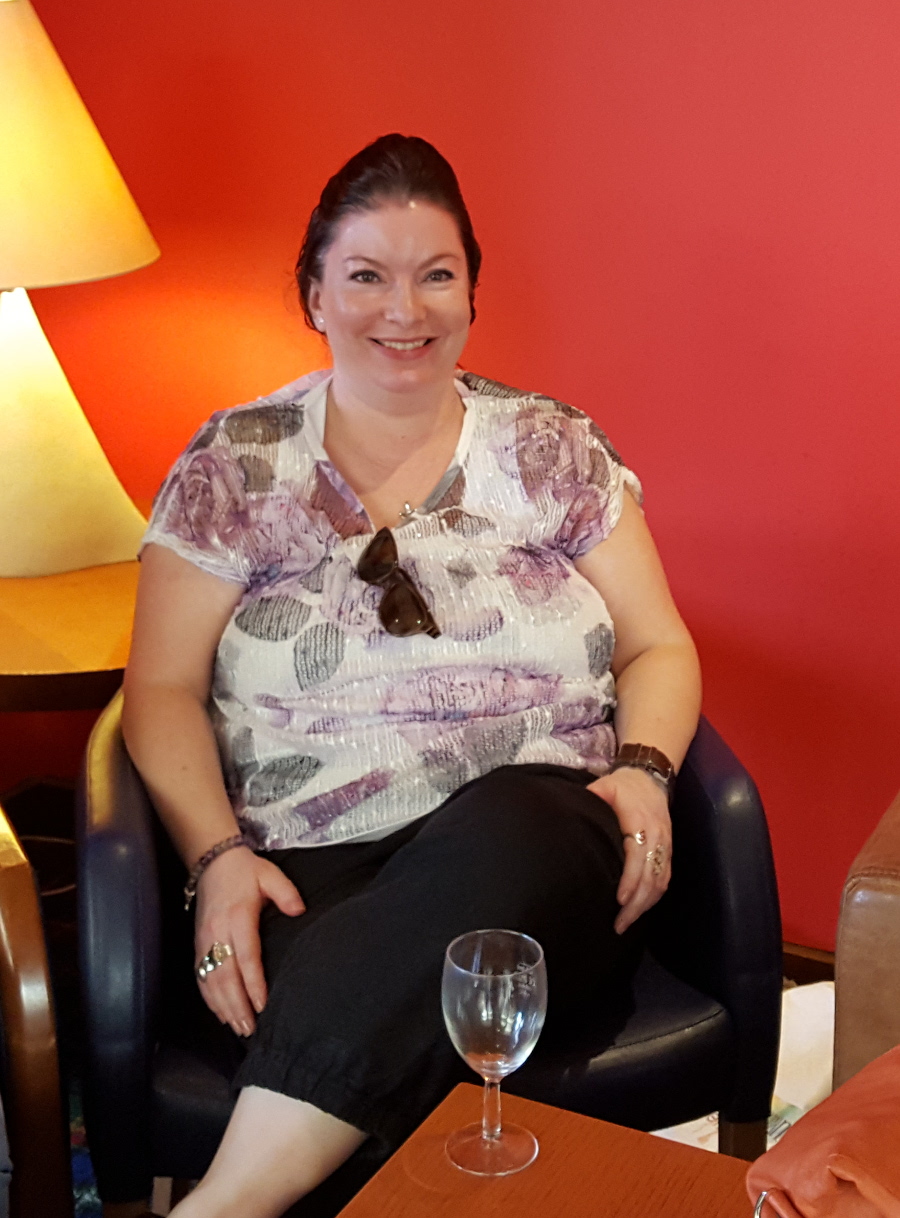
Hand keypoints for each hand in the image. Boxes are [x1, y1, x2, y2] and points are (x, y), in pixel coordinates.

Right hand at [194, 847, 304, 1036]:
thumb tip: (300, 911)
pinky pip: (201, 977)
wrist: (212, 862)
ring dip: (223, 1007)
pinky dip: (209, 998)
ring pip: (210, 981)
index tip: (263, 1005)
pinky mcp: (197, 944)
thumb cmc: (245, 871)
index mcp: (237, 917)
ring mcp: (204, 940)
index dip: (253, 984)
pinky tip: (220, 1013)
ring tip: (238, 1028)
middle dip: (237, 1005)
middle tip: (250, 1029)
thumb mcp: (271, 875)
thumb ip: (287, 893)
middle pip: (225, 976)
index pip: (246, 957)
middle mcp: (217, 932)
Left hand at [587, 767, 671, 934]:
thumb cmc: (624, 785)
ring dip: (645, 906)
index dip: (630, 880)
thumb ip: (592, 798)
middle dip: (637, 904)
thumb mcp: (606, 786)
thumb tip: (571, 811)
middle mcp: (657, 837)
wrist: (651, 778)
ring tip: (626, 924)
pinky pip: (665, 879)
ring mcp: (665, 846)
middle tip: (619, 924)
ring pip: (660, 882)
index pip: (638, 856)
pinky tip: (640, 910)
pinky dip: (654, 898)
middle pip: (651, 877)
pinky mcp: (668, 852)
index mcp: (641, 822)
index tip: (620, 899)